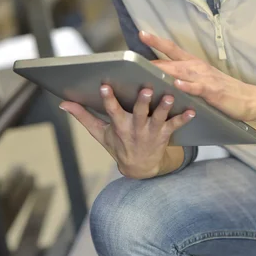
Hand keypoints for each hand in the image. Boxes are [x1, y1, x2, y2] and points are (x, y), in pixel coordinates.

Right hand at [59, 85, 194, 178]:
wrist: (139, 168)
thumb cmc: (118, 145)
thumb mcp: (99, 133)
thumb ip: (83, 116)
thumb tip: (63, 103)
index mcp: (119, 125)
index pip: (111, 110)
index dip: (108, 99)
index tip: (104, 86)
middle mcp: (135, 128)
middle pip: (139, 113)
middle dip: (142, 102)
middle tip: (146, 89)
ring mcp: (151, 132)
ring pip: (159, 118)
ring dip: (164, 108)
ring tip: (170, 96)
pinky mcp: (165, 135)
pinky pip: (175, 126)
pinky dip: (184, 118)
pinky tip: (192, 110)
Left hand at [140, 31, 255, 121]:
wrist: (248, 98)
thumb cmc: (222, 89)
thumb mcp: (200, 79)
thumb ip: (182, 76)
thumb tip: (160, 75)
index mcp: (192, 63)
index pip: (171, 49)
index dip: (157, 41)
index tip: (141, 34)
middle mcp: (196, 67)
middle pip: (171, 60)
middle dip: (154, 57)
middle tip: (135, 57)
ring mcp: (204, 78)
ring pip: (181, 72)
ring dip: (165, 71)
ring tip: (148, 70)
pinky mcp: (212, 91)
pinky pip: (198, 88)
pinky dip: (187, 86)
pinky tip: (177, 85)